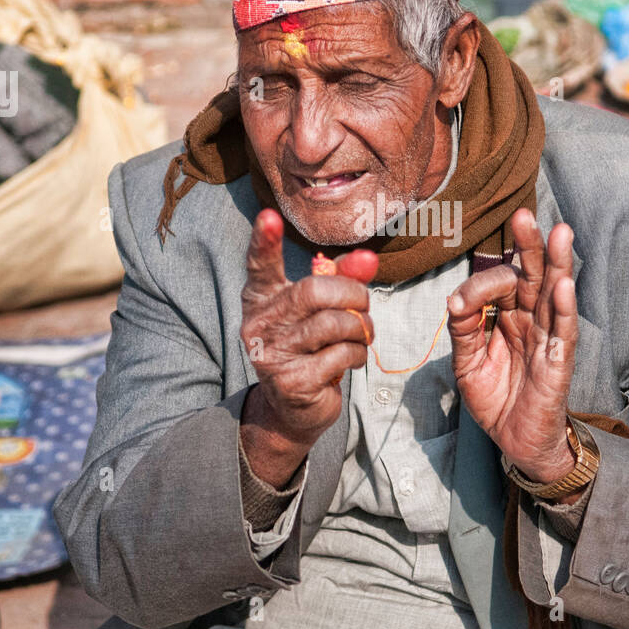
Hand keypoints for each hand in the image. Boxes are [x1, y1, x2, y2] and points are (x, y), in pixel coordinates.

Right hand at [239, 209, 377, 486]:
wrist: (293, 411)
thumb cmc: (310, 349)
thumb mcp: (323, 311)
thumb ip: (344, 280)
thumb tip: (369, 258)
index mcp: (261, 300)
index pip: (260, 267)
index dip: (264, 242)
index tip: (269, 216)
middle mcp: (259, 324)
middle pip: (313, 291)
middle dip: (352, 295)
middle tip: (364, 306)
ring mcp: (271, 354)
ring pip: (332, 324)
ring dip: (360, 329)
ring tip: (362, 336)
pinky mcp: (291, 382)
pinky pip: (340, 355)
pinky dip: (357, 355)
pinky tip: (351, 361)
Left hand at [447, 208, 577, 486]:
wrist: (514, 440)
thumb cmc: (495, 397)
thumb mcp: (467, 362)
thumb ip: (463, 330)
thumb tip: (454, 300)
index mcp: (509, 315)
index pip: (499, 284)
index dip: (479, 287)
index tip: (458, 304)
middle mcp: (531, 319)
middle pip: (533, 275)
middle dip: (529, 245)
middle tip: (524, 215)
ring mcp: (548, 338)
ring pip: (554, 294)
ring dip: (557, 264)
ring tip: (560, 233)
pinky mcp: (559, 362)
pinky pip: (563, 332)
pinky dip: (564, 308)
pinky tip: (564, 285)